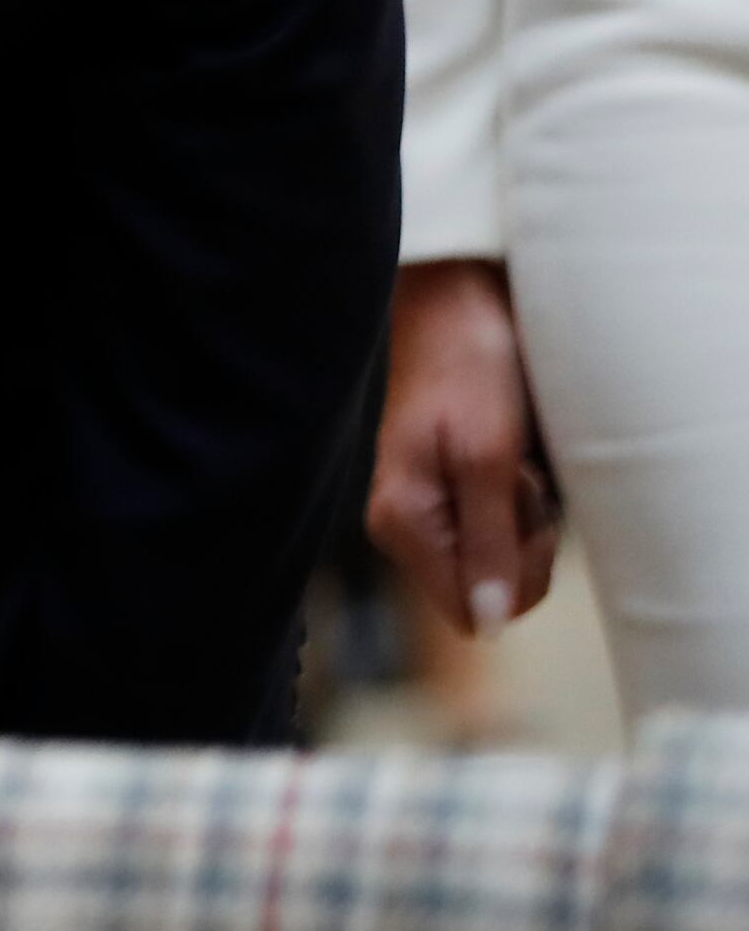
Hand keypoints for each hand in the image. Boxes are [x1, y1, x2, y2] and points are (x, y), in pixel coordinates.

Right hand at [367, 258, 562, 638]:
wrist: (456, 304)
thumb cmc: (468, 367)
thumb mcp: (487, 457)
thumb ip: (487, 542)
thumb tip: (487, 626)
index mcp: (403, 524)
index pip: (472, 611)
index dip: (515, 573)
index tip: (518, 509)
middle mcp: (408, 528)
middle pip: (490, 589)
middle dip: (524, 543)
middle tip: (520, 478)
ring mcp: (427, 511)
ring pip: (502, 559)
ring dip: (526, 518)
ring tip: (513, 460)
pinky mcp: (447, 493)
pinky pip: (500, 529)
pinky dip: (521, 501)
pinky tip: (510, 459)